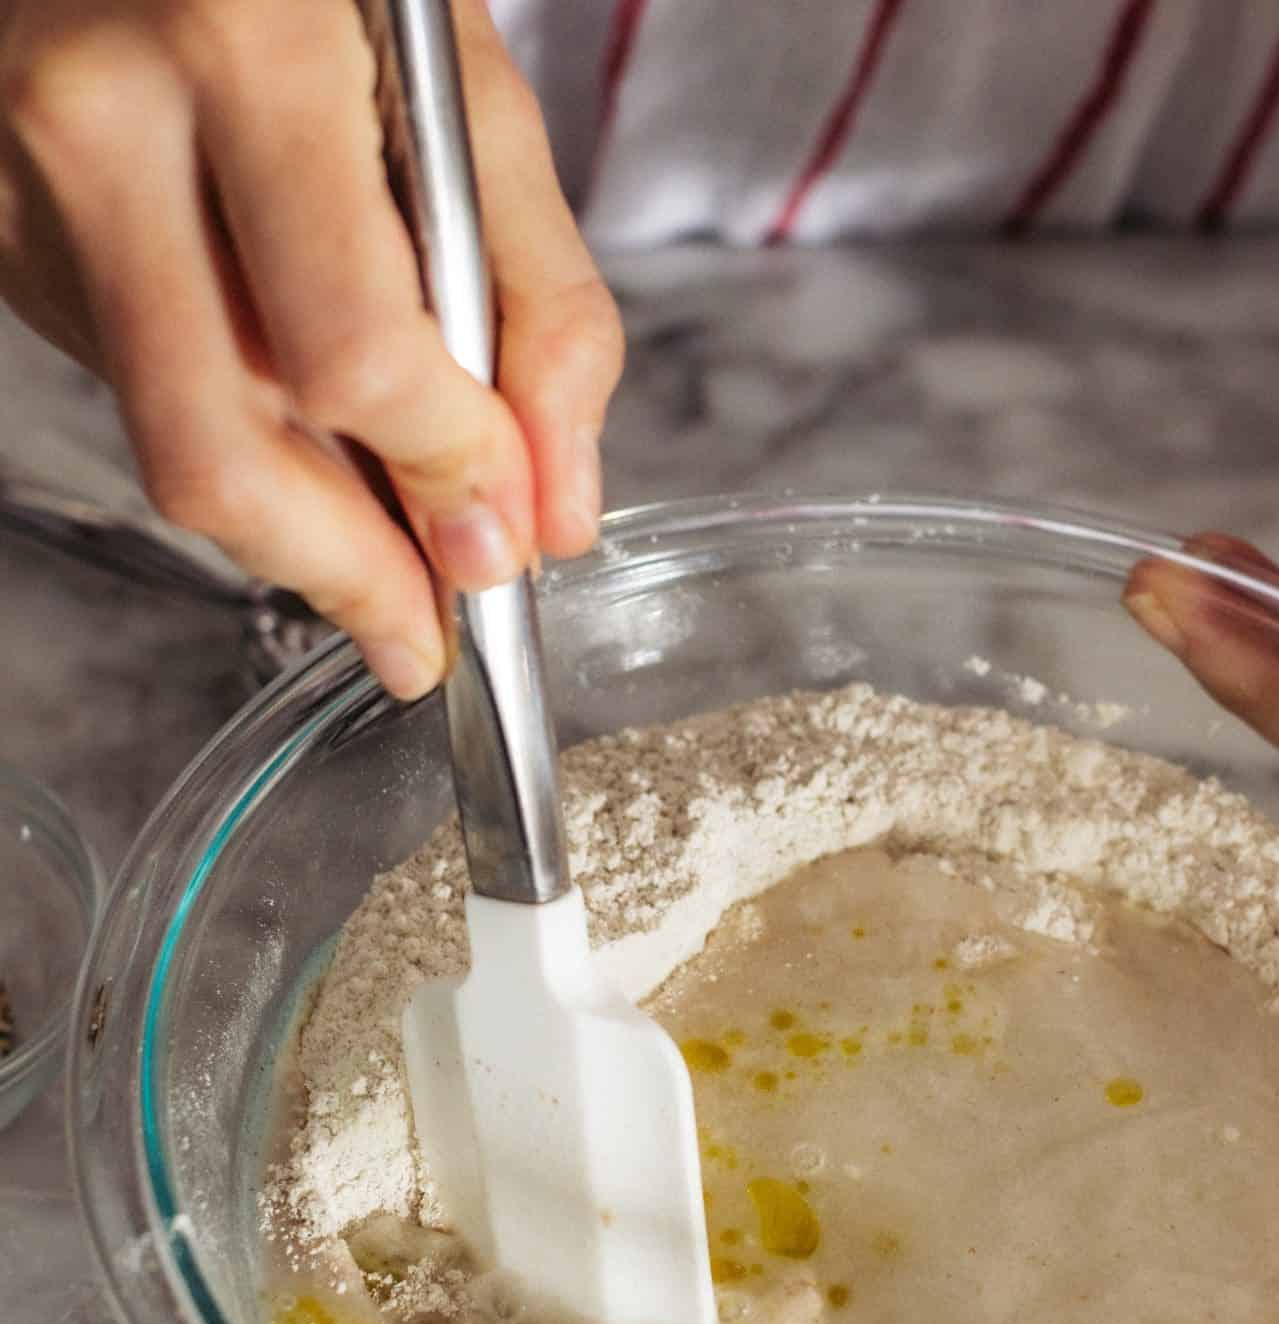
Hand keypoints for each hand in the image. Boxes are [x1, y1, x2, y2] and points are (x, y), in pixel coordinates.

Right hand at [0, 0, 622, 697]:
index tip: (505, 537)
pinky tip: (296, 428)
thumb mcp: (466, 88)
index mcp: (248, 48)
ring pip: (171, 442)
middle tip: (424, 636)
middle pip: (223, 456)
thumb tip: (552, 510)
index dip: (446, 476)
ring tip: (384, 557)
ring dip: (296, 532)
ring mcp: (22, 186)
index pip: (354, 356)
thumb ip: (540, 302)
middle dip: (350, 577)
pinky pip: (134, 392)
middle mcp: (101, 119)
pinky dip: (234, 439)